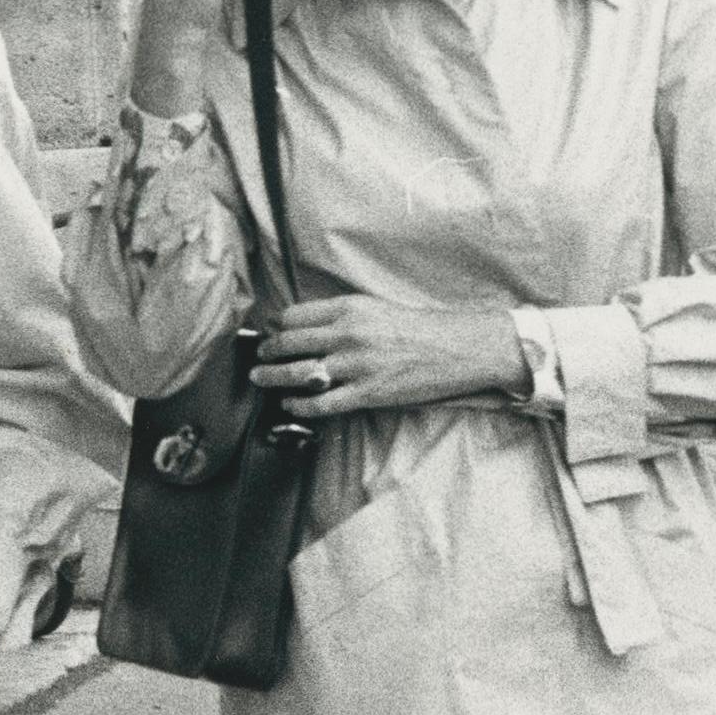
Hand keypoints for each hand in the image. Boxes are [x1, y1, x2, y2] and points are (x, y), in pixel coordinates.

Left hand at [254, 297, 527, 419]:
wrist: (458, 347)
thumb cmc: (420, 328)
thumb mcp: (376, 308)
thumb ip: (342, 316)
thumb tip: (306, 327)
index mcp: (349, 308)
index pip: (294, 316)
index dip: (277, 327)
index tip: (270, 333)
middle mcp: (347, 334)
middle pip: (288, 343)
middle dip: (266, 352)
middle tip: (257, 357)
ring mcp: (356, 365)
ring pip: (297, 374)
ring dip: (272, 378)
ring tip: (260, 379)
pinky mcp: (367, 393)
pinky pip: (321, 403)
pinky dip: (299, 406)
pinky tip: (290, 405)